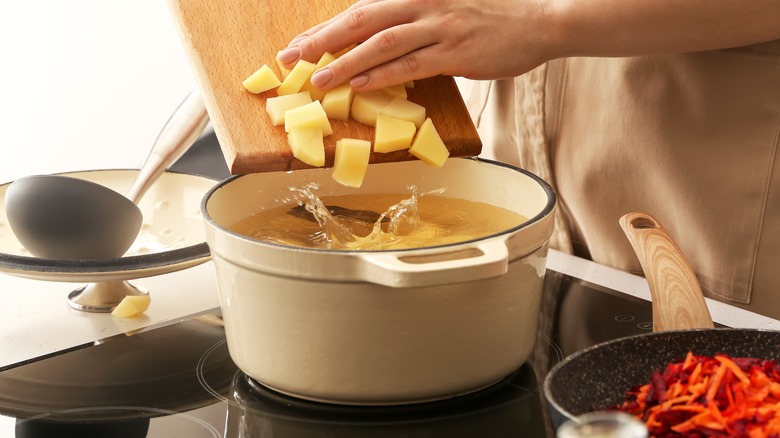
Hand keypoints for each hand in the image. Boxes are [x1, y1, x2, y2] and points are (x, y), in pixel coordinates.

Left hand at [277, 0, 552, 91]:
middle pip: (362, 20)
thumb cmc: (495, 16)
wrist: (541, 18)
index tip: (300, 43)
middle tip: (292, 57)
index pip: (363, 9)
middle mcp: (424, 4)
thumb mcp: (449, 8)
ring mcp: (440, 27)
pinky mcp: (456, 52)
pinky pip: (411, 65)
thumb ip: (416, 22)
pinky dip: (382, 76)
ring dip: (346, 61)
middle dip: (323, 39)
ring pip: (382, 43)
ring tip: (318, 80)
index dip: (327, 27)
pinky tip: (360, 86)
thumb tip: (384, 47)